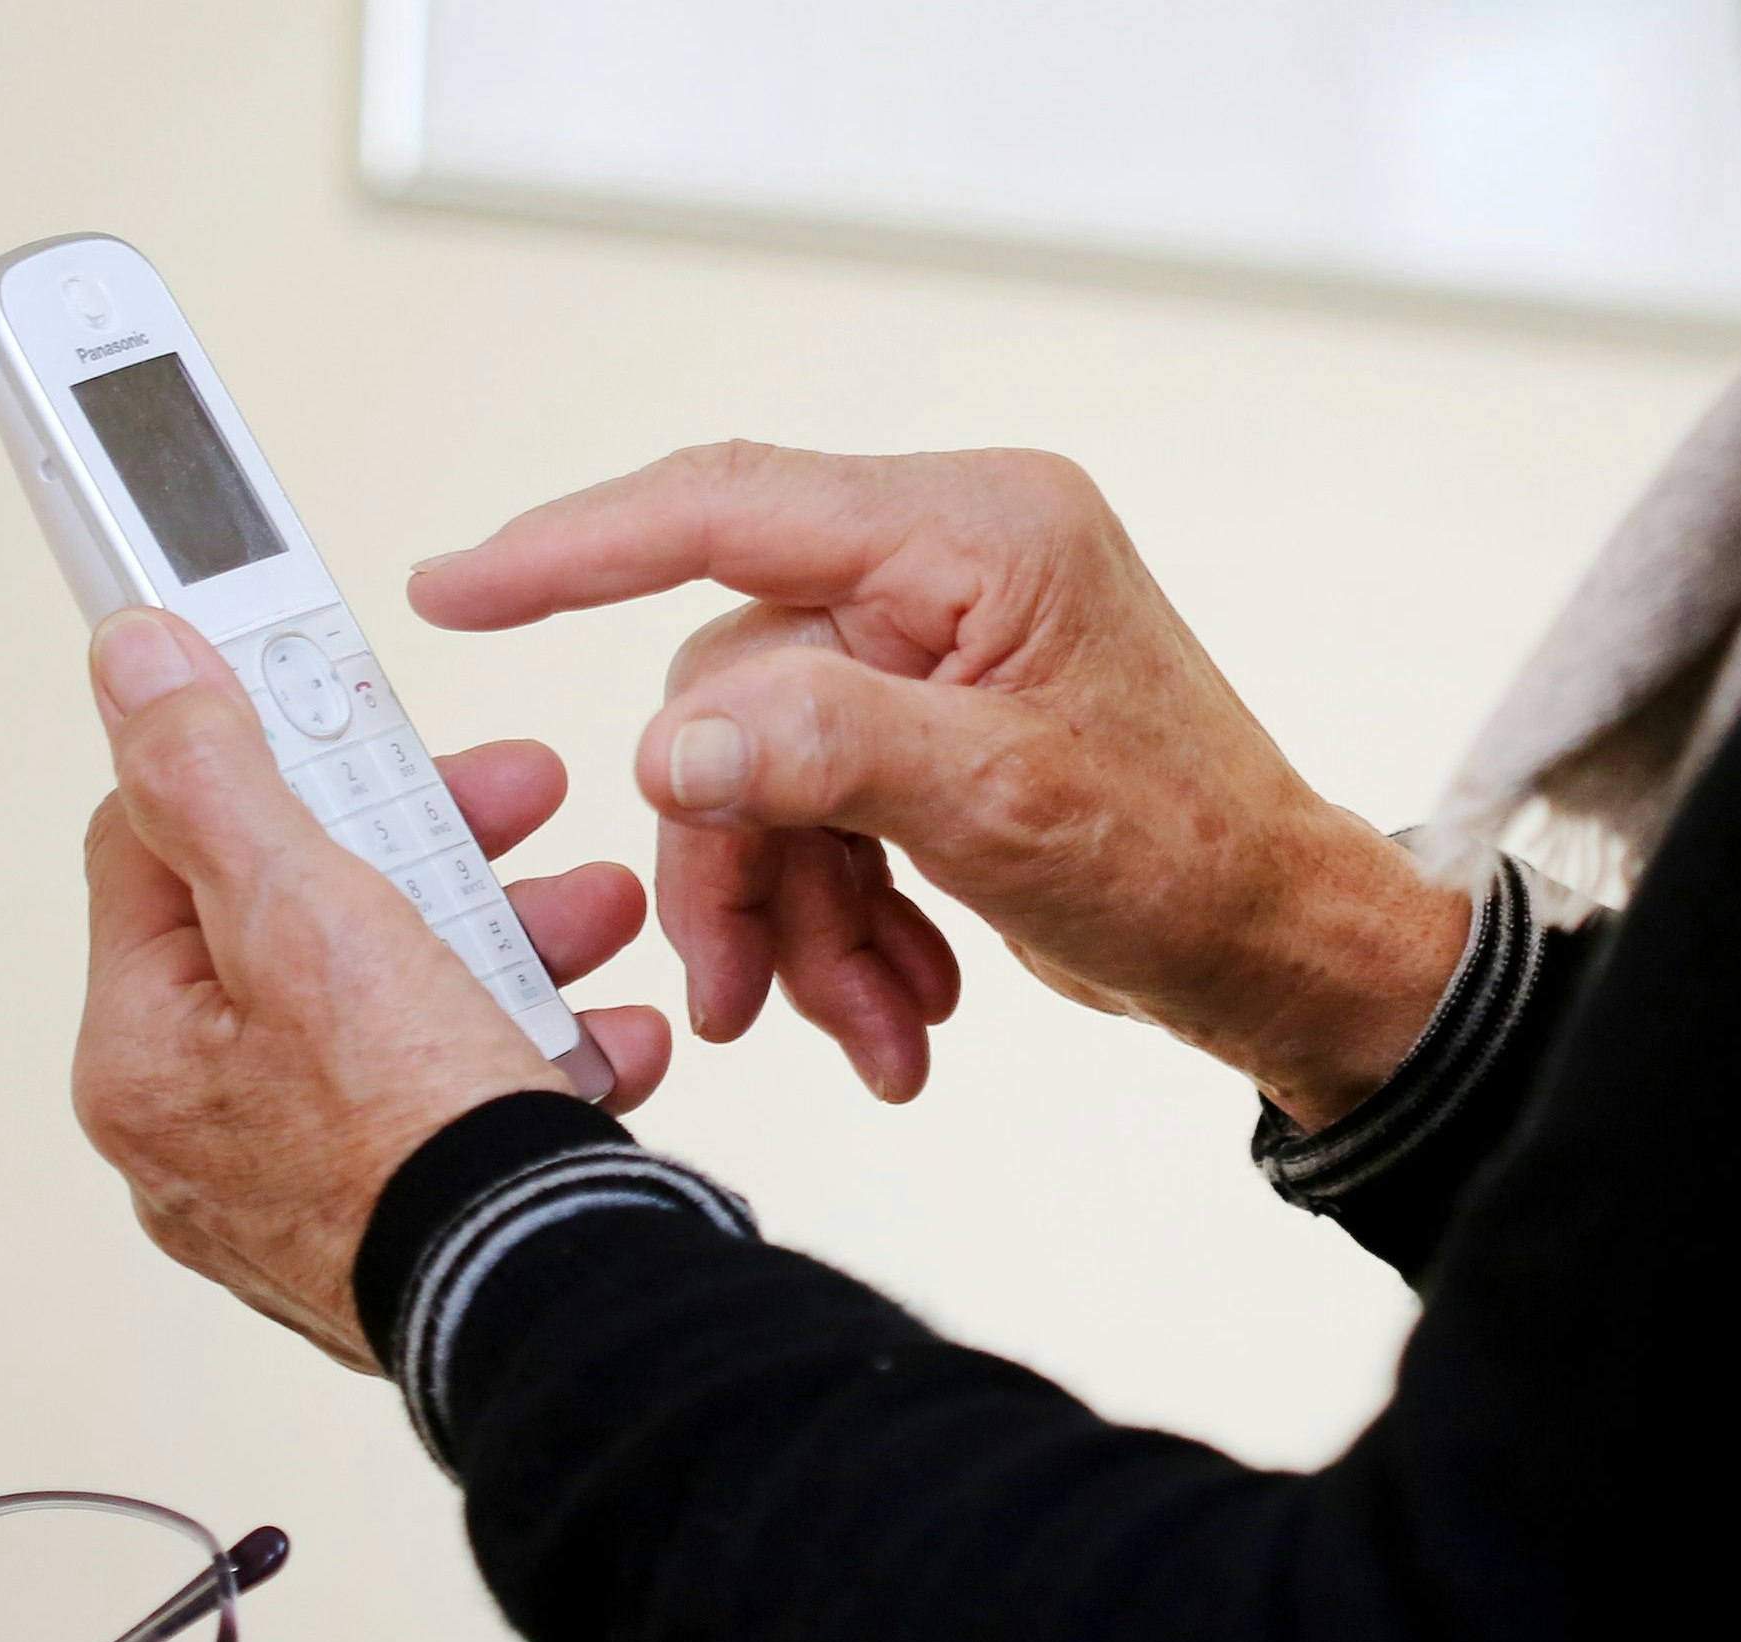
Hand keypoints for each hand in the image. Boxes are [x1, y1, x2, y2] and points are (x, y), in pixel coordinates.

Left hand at [72, 609, 671, 1367]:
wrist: (544, 1310)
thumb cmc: (419, 1143)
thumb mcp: (308, 911)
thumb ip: (213, 778)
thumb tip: (131, 667)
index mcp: (145, 1055)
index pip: (158, 848)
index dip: (264, 759)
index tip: (348, 715)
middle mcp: (203, 1132)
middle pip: (298, 921)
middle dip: (432, 847)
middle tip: (518, 799)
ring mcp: (302, 1188)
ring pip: (397, 1008)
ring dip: (510, 940)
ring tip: (598, 918)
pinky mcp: (399, 1223)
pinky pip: (456, 1103)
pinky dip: (536, 1056)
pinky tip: (607, 1038)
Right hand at [409, 443, 1467, 1122]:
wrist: (1285, 953)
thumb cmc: (1193, 863)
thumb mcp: (1003, 804)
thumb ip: (827, 750)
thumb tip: (674, 742)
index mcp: (971, 535)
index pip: (726, 509)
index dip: (574, 546)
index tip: (455, 591)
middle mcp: (947, 571)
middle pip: (738, 696)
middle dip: (741, 864)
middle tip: (746, 1000)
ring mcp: (940, 654)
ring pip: (769, 778)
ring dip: (796, 921)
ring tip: (864, 1034)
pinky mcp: (938, 733)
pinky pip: (824, 817)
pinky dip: (844, 926)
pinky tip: (902, 1009)